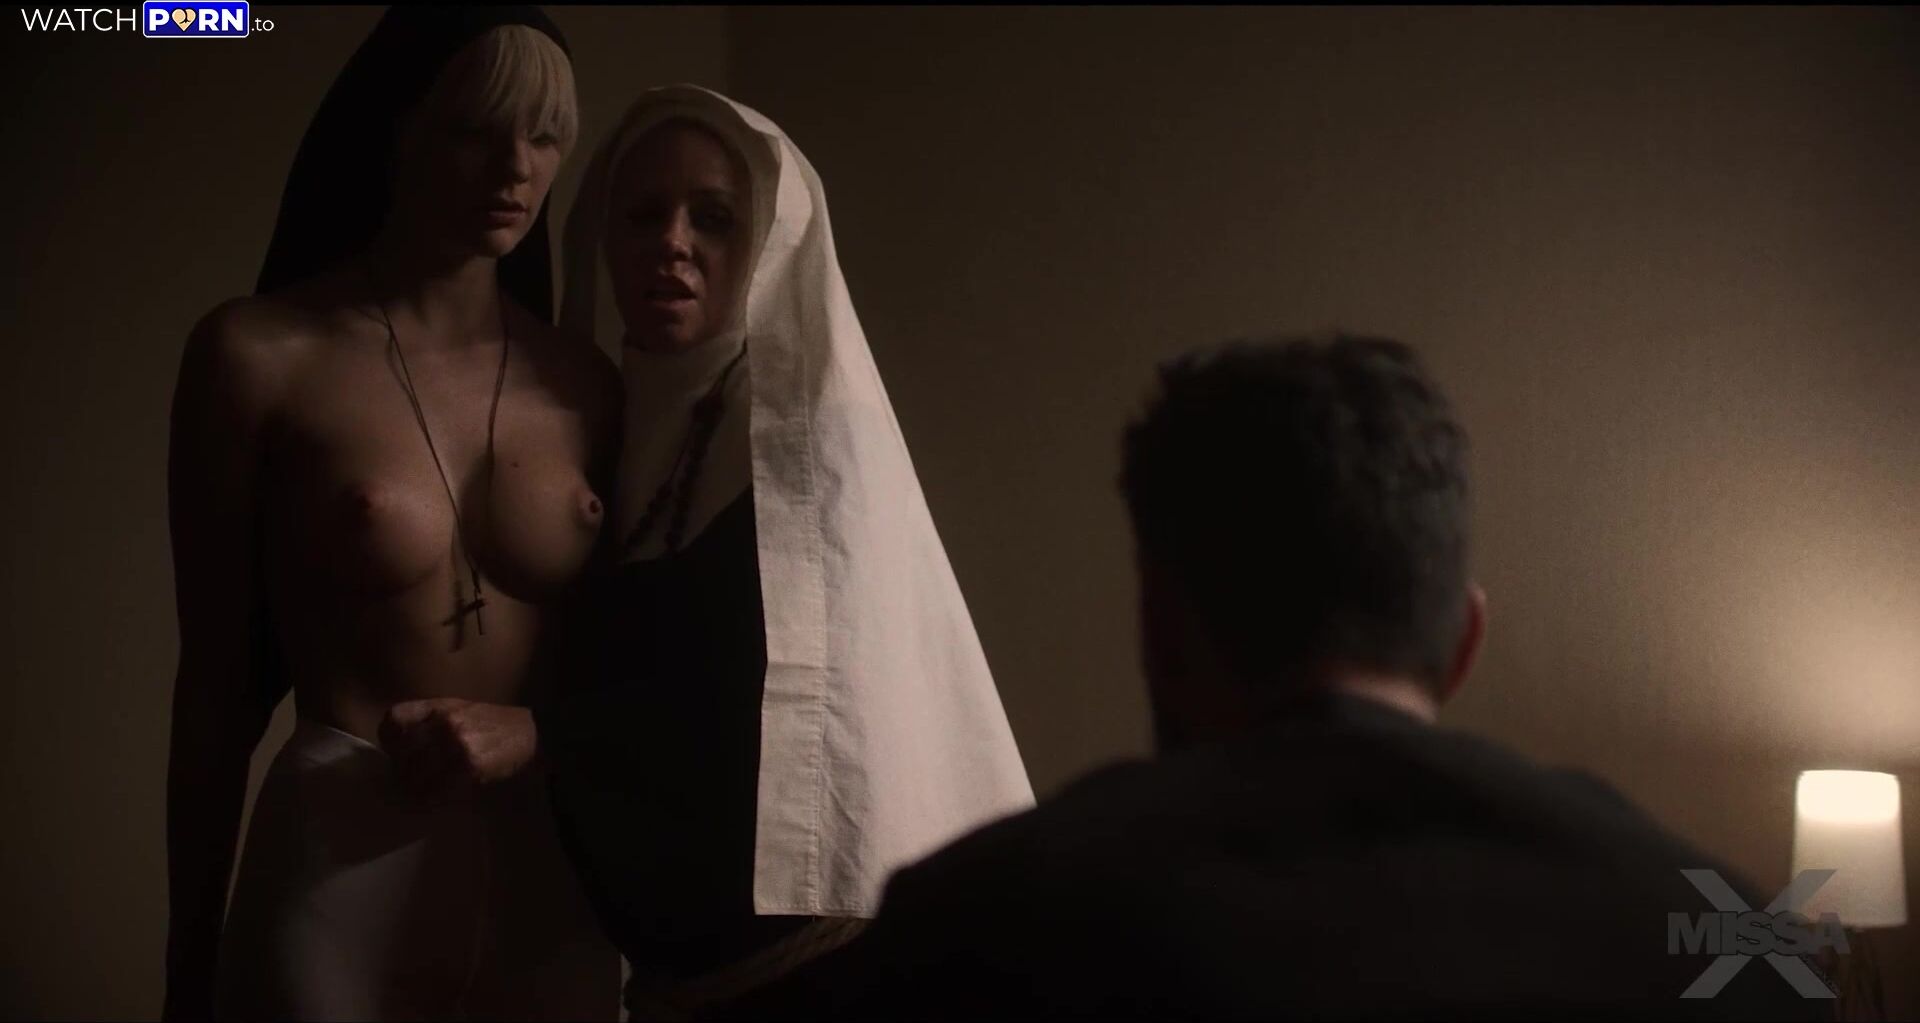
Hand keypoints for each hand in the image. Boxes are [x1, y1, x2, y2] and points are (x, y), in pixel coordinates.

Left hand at [379, 698, 536, 803]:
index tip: (395, 755)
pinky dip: (431, 802)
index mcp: (439, 707)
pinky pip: (435, 792)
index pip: (393, 720)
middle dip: (402, 774)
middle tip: (411, 784)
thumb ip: (432, 724)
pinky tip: (438, 803)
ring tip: (422, 796)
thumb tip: (402, 752)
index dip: (389, 742)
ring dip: (414, 791)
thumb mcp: (462, 712)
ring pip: (414, 777)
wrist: (536, 736)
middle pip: (401, 755)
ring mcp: (454, 745)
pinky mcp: (468, 768)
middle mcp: (443, 722)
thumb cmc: (499, 726)